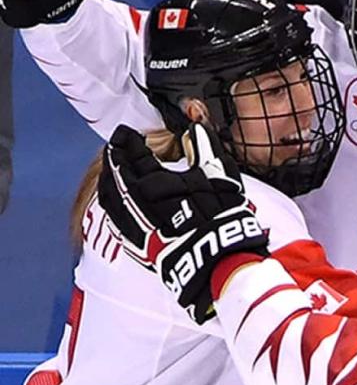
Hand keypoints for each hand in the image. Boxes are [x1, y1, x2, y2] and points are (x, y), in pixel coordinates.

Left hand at [98, 123, 267, 322]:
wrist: (218, 256)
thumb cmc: (221, 215)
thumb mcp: (219, 174)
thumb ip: (204, 147)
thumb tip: (195, 127)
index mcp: (156, 180)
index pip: (135, 154)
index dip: (128, 141)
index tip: (126, 132)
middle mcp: (138, 201)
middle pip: (116, 174)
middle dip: (113, 157)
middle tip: (113, 146)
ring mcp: (134, 224)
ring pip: (110, 197)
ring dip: (107, 180)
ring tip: (109, 170)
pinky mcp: (137, 243)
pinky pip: (114, 220)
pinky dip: (111, 205)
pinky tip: (112, 202)